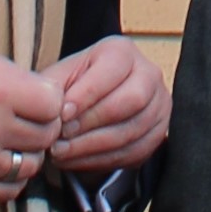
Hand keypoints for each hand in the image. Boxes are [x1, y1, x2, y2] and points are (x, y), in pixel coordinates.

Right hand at [0, 43, 62, 204]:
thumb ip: (7, 74)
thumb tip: (39, 91)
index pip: (54, 104)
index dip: (50, 100)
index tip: (38, 99)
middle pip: (46, 136)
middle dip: (42, 126)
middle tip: (27, 120)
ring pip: (31, 166)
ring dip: (27, 153)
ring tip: (12, 141)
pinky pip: (7, 191)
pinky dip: (10, 179)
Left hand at [42, 34, 171, 176]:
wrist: (93, 103)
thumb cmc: (74, 87)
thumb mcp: (59, 78)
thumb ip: (52, 90)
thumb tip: (52, 112)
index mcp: (122, 51)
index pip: (112, 70)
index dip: (87, 94)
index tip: (62, 114)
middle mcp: (149, 74)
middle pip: (132, 100)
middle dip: (93, 122)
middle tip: (63, 135)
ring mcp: (159, 105)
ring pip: (133, 130)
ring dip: (93, 146)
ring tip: (62, 152)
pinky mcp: (158, 132)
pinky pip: (135, 151)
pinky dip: (102, 160)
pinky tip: (76, 160)